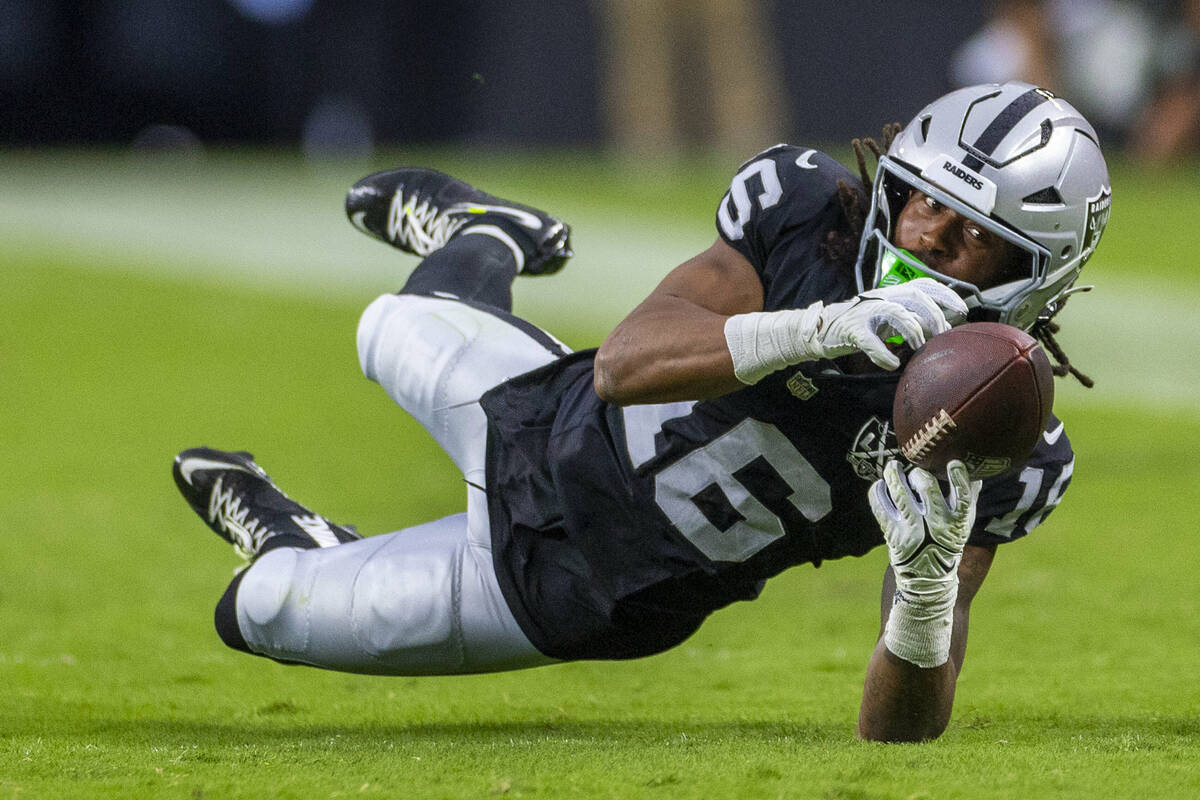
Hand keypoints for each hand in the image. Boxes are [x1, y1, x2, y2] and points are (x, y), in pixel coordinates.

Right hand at [724, 279, 967, 383]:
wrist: (814, 332)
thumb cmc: (852, 327)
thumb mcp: (883, 320)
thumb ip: (907, 318)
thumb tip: (938, 325)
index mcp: (888, 294)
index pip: (922, 284)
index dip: (944, 294)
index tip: (962, 310)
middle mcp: (878, 298)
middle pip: (914, 295)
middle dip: (935, 313)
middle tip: (944, 333)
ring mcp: (863, 313)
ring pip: (895, 312)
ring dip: (913, 329)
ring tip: (920, 346)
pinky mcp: (849, 330)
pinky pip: (869, 340)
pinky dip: (882, 353)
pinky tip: (891, 364)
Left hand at [869, 459, 980, 604]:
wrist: (927, 580)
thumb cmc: (947, 545)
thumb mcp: (963, 526)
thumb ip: (969, 499)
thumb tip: (976, 472)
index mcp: (956, 522)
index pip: (962, 495)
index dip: (958, 477)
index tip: (953, 463)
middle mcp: (934, 524)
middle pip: (926, 487)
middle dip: (918, 473)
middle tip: (915, 471)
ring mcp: (911, 529)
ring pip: (900, 492)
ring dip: (893, 474)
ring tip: (892, 467)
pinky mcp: (892, 533)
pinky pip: (880, 506)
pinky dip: (877, 491)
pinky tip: (880, 484)